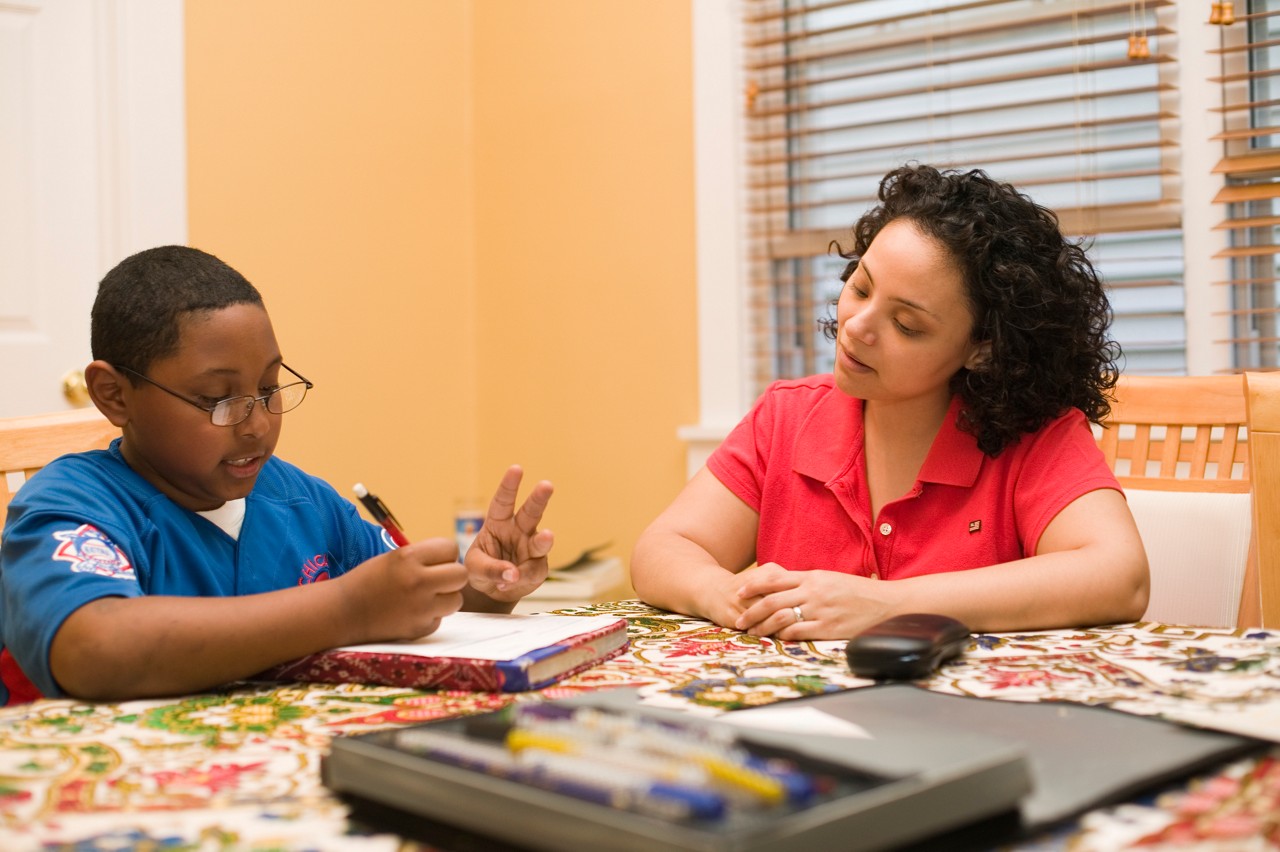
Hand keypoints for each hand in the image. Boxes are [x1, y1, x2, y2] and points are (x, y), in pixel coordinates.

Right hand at [340, 538, 468, 642]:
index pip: (450, 548)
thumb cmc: (369, 580)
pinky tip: (412, 613)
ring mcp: (420, 608)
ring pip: (456, 599)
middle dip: (451, 576)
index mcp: (409, 558)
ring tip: (425, 597)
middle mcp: (417, 582)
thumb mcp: (394, 558)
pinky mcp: (419, 629)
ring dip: (445, 597)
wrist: (342, 612)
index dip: (444, 554)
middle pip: (460, 575)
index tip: (433, 560)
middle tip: (436, 579)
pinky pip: (440, 619)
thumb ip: (424, 558)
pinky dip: (431, 616)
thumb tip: (454, 560)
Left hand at [464, 465, 553, 601]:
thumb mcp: (474, 568)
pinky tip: (510, 583)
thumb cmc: (480, 570)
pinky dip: (522, 578)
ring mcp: (531, 548)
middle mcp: (518, 531)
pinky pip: (534, 571)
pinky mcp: (538, 567)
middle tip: (546, 485)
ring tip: (547, 537)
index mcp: (498, 523)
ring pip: (541, 541)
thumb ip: (490, 568)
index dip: (509, 485)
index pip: (503, 501)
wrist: (492, 592)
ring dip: (545, 539)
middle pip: (531, 512)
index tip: (516, 469)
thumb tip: (513, 573)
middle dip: (539, 498)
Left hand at [734, 563, 898, 639]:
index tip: (739, 592)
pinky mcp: (828, 628)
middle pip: (772, 601)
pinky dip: (783, 636)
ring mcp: (820, 610)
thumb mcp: (830, 579)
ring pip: (781, 618)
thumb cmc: (858, 592)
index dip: (753, 585)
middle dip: (751, 611)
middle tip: (739, 620)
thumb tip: (785, 587)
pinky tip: (776, 640)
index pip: (774, 579)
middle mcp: (813, 592)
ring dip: (763, 627)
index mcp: (812, 577)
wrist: (886, 603)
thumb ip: (808, 582)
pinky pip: (798, 632)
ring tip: (753, 633)